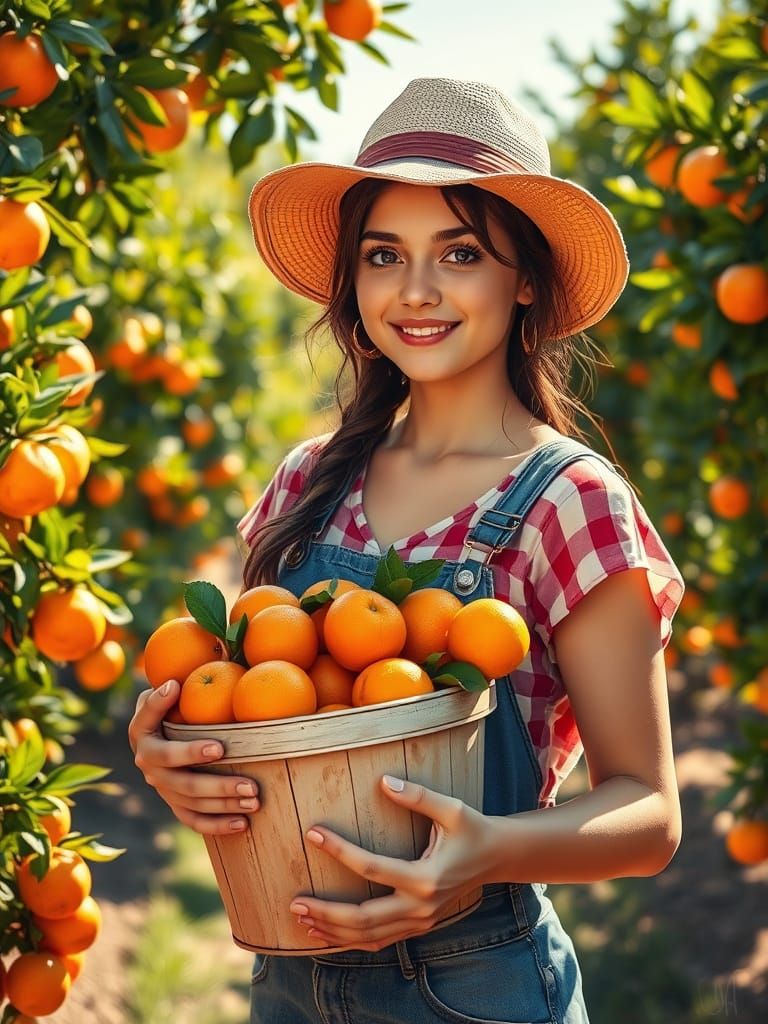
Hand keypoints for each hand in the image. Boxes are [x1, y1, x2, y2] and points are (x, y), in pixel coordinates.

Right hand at [128, 680, 260, 835]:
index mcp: (143, 738)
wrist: (153, 724)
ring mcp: (161, 786)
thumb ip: (165, 689)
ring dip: (224, 805)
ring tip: (254, 801)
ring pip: (192, 803)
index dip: (191, 752)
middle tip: (250, 785)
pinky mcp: (172, 801)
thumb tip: (175, 684)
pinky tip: (242, 824)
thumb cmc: (166, 699)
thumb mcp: (160, 687)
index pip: (166, 750)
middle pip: (184, 783)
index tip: (221, 748)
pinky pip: (192, 819)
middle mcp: (148, 766)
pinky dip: (216, 825)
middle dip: (219, 785)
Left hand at [288, 776, 501, 950]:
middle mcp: (421, 907)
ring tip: (301, 918)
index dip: (340, 851)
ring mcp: (420, 921)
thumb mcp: (452, 808)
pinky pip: (378, 940)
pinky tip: (324, 933)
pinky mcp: (417, 925)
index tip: (313, 833)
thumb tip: (384, 781)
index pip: (372, 868)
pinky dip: (349, 940)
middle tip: (296, 900)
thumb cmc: (473, 829)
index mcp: (427, 878)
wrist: (497, 858)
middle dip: (327, 911)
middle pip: (364, 918)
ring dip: (332, 931)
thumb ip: (418, 796)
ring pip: (368, 936)